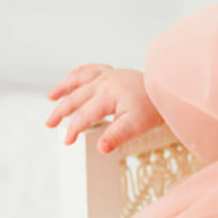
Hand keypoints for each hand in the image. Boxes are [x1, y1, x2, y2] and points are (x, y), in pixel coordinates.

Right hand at [45, 63, 162, 152]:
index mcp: (106, 95)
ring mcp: (109, 76)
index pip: (84, 116)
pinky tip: (72, 74)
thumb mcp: (135, 125)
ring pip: (80, 80)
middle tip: (49, 123)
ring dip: (64, 88)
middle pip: (76, 98)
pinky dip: (81, 72)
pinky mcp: (114, 73)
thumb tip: (100, 148)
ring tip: (51, 96)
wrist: (168, 89)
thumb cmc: (153, 107)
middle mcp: (104, 83)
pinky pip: (93, 69)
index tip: (67, 142)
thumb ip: (116, 136)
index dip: (73, 130)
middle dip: (61, 111)